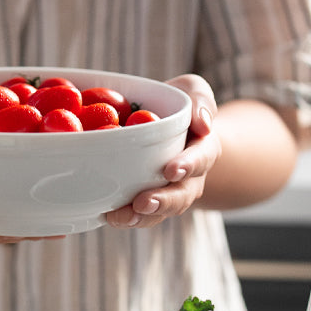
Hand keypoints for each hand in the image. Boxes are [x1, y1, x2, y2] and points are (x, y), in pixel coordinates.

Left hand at [106, 74, 220, 228]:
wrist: (165, 128)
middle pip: (182, 195)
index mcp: (203, 148)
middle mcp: (190, 177)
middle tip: (143, 203)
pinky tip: (107, 216)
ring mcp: (169, 192)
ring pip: (162, 211)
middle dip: (164, 201)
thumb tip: (203, 123)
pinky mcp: (148, 201)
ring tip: (120, 218)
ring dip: (143, 217)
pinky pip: (142, 215)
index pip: (202, 158)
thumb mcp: (192, 92)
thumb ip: (200, 100)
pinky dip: (126, 218)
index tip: (171, 170)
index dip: (188, 165)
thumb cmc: (177, 107)